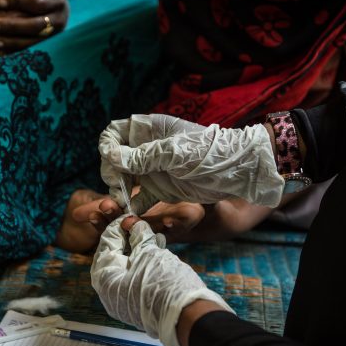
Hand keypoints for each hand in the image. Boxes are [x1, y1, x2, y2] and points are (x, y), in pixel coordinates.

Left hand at [0, 0, 68, 52]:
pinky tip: (1, 53)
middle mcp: (60, 20)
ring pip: (34, 42)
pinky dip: (15, 53)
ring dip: (13, 43)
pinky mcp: (48, 47)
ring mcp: (55, 36)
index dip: (18, 2)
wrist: (55, 11)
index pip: (36, 2)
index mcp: (58, 1)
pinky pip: (31, 52)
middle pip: (36, 25)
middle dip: (13, 26)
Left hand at [91, 216, 233, 345]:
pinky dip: (145, 263)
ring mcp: (124, 300)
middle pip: (116, 255)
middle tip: (138, 223)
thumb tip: (132, 223)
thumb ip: (138, 236)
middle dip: (128, 237)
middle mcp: (109, 292)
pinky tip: (158, 248)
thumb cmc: (163, 283)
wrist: (186, 317)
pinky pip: (137, 277)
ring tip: (152, 234)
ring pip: (128, 266)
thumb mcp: (149, 253)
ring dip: (139, 248)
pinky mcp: (139, 303)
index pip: (106, 244)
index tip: (129, 216)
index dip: (118, 226)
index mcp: (104, 278)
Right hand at [99, 114, 284, 214]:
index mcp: (150, 130)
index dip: (108, 146)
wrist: (237, 172)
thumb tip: (111, 156)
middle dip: (111, 173)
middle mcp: (147, 149)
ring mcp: (153, 170)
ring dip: (119, 192)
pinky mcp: (161, 189)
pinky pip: (141, 198)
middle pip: (115, 159)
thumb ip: (143, 156)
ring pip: (125, 180)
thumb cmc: (208, 154)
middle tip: (117, 188)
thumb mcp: (174, 153)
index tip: (112, 162)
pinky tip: (131, 215)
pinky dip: (134, 207)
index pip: (116, 132)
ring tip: (121, 205)